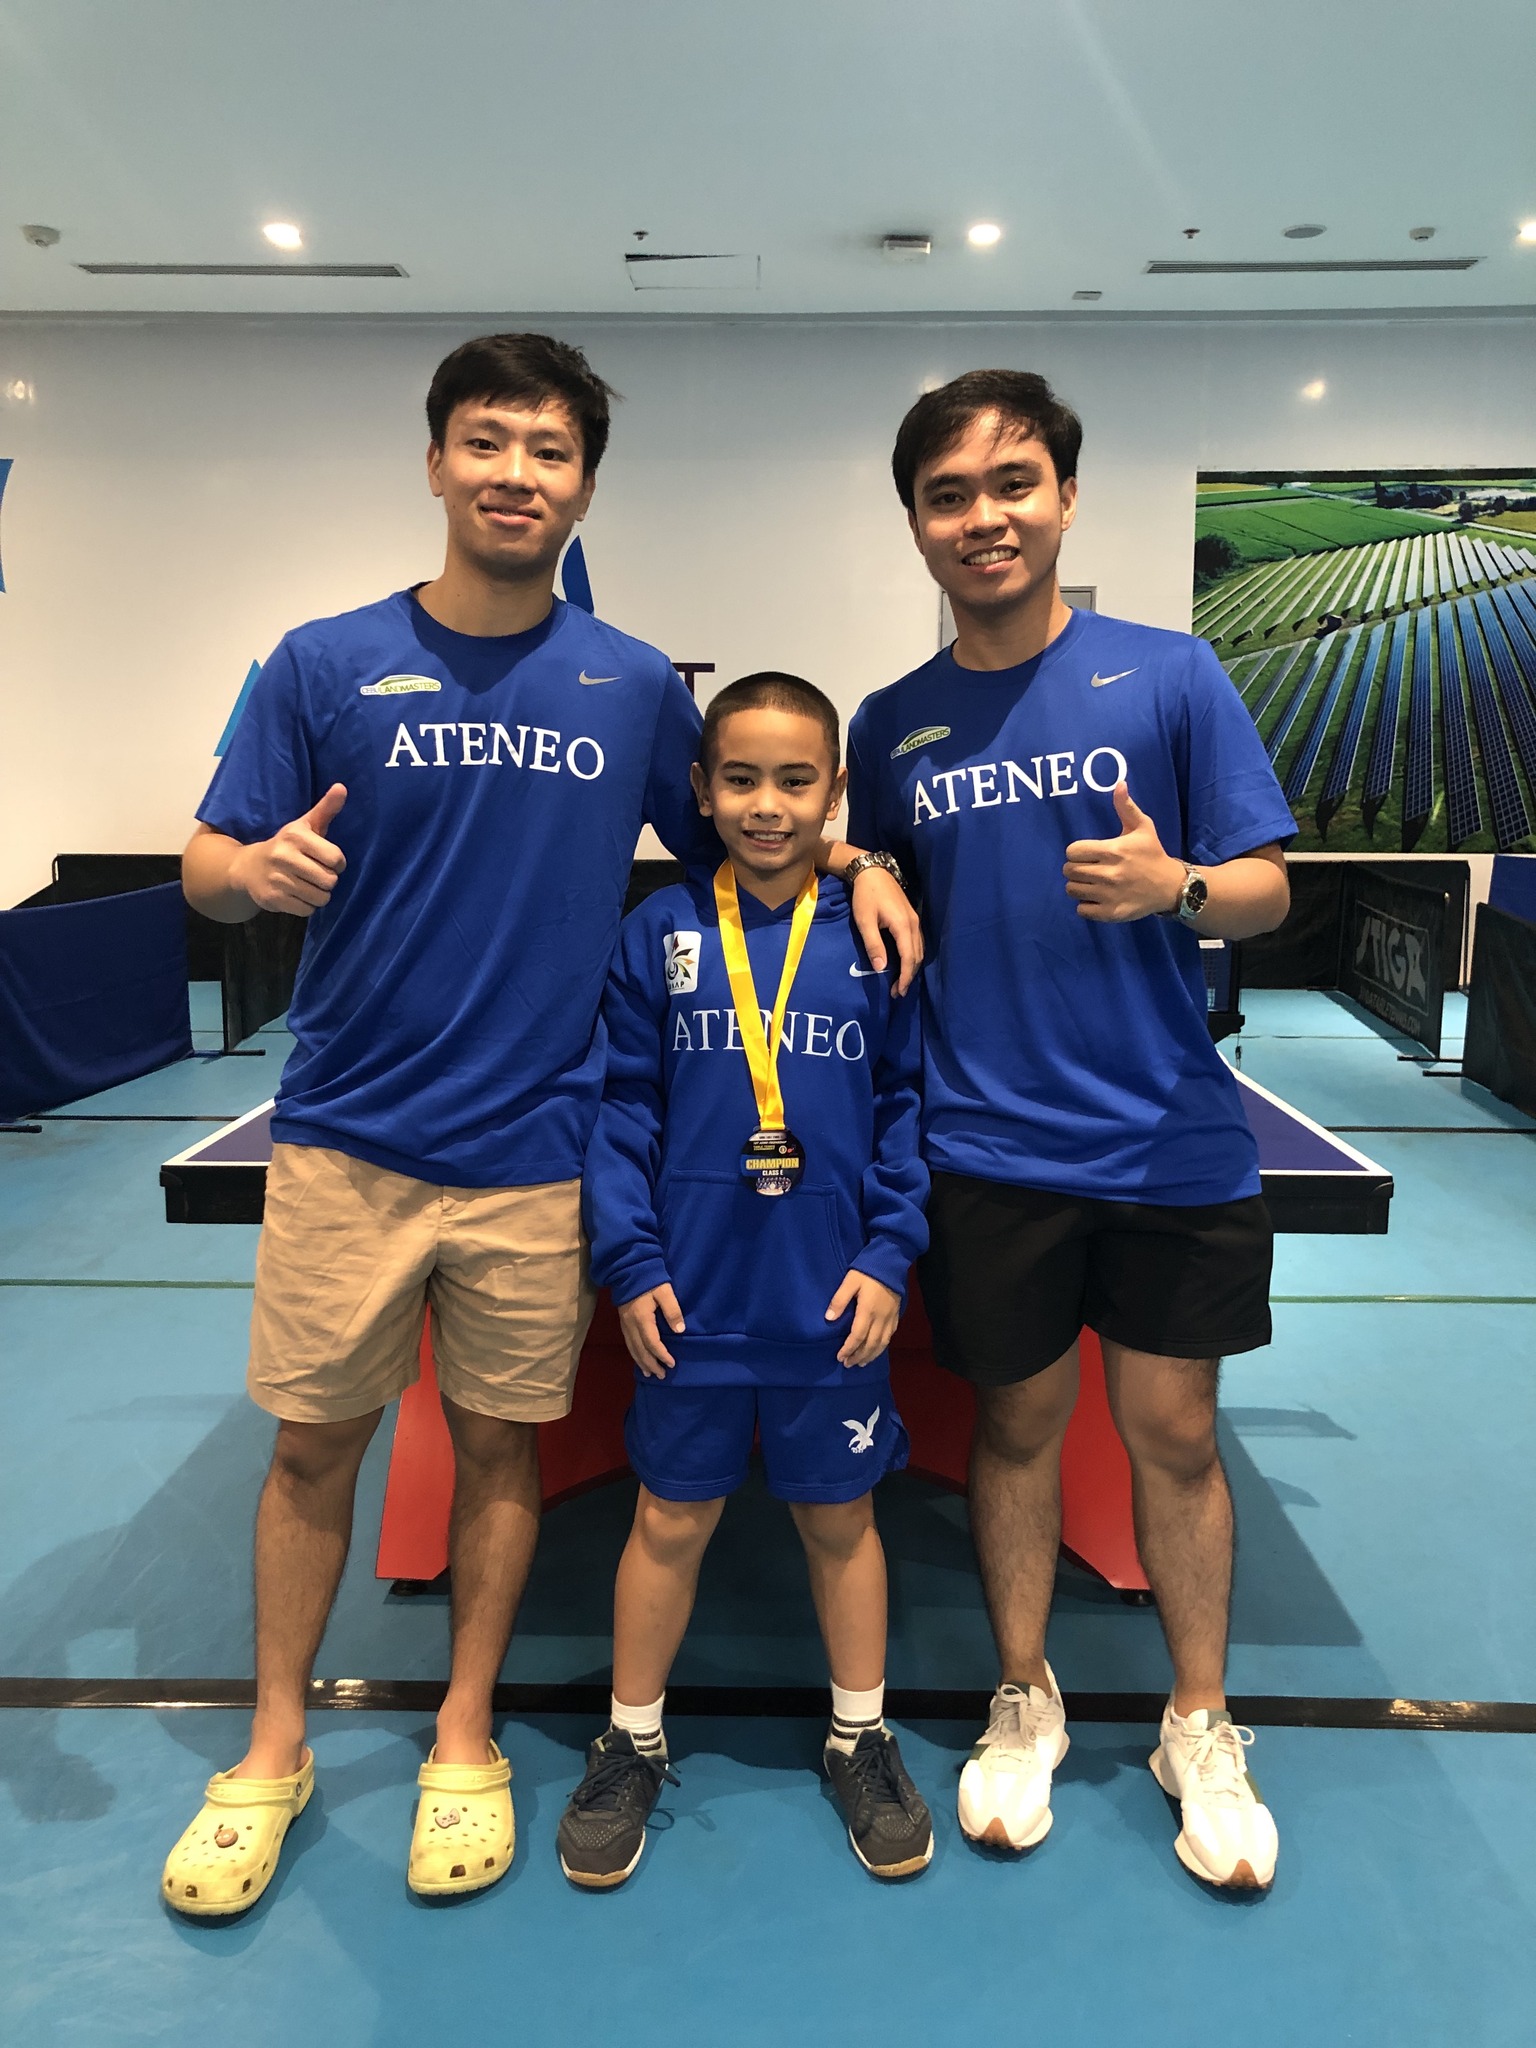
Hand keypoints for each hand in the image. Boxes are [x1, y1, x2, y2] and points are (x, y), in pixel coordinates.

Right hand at [231, 785, 348, 916]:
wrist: (247, 868)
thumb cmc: (286, 846)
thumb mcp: (304, 825)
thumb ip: (326, 809)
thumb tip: (342, 787)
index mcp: (295, 836)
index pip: (336, 858)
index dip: (337, 863)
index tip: (327, 860)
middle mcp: (284, 856)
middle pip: (329, 880)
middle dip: (328, 880)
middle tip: (316, 874)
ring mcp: (277, 878)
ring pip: (320, 897)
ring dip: (319, 895)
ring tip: (308, 885)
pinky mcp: (272, 899)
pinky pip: (306, 910)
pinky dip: (306, 906)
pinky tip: (297, 895)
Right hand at [617, 1284, 685, 1378]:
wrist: (628, 1269)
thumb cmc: (649, 1279)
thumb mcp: (664, 1292)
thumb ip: (673, 1311)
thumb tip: (680, 1331)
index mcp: (642, 1318)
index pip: (652, 1342)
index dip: (662, 1355)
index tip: (671, 1364)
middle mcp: (631, 1324)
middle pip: (640, 1350)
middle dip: (651, 1364)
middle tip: (661, 1376)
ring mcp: (625, 1323)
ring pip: (632, 1348)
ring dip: (641, 1361)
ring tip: (649, 1373)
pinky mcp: (623, 1321)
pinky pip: (628, 1343)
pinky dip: (634, 1353)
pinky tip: (639, 1358)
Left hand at [825, 1269, 901, 1366]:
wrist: (890, 1262)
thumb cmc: (867, 1271)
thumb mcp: (850, 1282)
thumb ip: (839, 1300)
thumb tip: (828, 1319)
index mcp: (867, 1311)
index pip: (857, 1336)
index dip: (848, 1349)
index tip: (840, 1357)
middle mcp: (880, 1318)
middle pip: (870, 1344)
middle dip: (858, 1356)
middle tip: (848, 1364)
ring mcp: (890, 1318)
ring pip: (882, 1343)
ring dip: (871, 1355)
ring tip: (861, 1363)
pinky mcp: (896, 1315)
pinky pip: (890, 1336)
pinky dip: (882, 1346)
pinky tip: (876, 1349)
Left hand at [848, 865, 923, 995]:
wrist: (873, 872)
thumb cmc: (866, 896)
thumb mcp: (865, 921)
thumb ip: (873, 945)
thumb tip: (881, 968)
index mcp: (903, 926)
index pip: (909, 958)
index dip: (905, 977)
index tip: (898, 992)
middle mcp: (914, 924)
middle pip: (917, 956)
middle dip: (909, 976)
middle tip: (898, 992)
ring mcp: (915, 920)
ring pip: (919, 950)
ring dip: (912, 967)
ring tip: (901, 981)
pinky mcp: (912, 918)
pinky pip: (917, 942)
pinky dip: (913, 956)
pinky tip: (904, 962)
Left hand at [1063, 782, 1183, 922]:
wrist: (1171, 886)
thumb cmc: (1152, 854)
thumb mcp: (1143, 827)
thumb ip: (1126, 807)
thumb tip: (1119, 783)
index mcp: (1113, 851)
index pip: (1073, 851)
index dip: (1076, 852)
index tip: (1086, 854)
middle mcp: (1109, 874)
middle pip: (1069, 871)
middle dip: (1075, 868)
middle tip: (1088, 868)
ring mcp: (1109, 895)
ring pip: (1073, 890)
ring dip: (1078, 886)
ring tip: (1091, 883)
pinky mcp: (1111, 913)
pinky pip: (1082, 910)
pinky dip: (1086, 905)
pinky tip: (1096, 898)